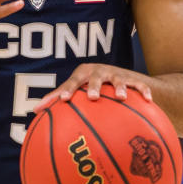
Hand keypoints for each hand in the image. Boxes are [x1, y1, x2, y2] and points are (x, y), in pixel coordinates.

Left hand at [35, 63, 153, 112]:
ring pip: (118, 79)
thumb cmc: (89, 85)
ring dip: (119, 87)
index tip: (63, 100)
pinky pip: (139, 86)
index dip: (68, 89)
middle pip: (96, 77)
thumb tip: (34, 111)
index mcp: (83, 74)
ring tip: (120, 98)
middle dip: (93, 86)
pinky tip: (149, 100)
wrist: (119, 77)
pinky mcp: (133, 80)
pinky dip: (143, 92)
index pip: (73, 81)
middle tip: (91, 97)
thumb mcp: (76, 89)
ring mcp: (117, 75)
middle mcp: (100, 72)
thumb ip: (57, 99)